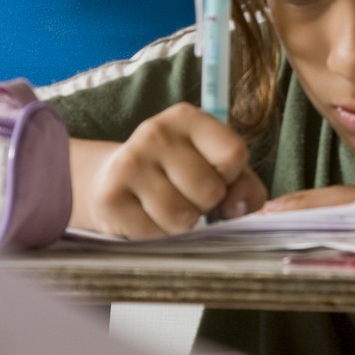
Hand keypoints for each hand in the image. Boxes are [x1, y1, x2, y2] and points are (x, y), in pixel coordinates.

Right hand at [81, 106, 268, 238]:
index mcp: (187, 118)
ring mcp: (130, 164)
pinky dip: (157, 235)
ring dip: (182, 224)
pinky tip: (146, 217)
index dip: (231, 177)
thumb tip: (238, 207)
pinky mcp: (110, 197)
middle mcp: (156, 133)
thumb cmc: (178, 176)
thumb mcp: (217, 170)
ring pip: (182, 217)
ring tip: (167, 208)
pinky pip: (154, 234)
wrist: (111, 180)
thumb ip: (245, 187)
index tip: (215, 177)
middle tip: (187, 196)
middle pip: (210, 190)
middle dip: (206, 205)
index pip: (233, 154)